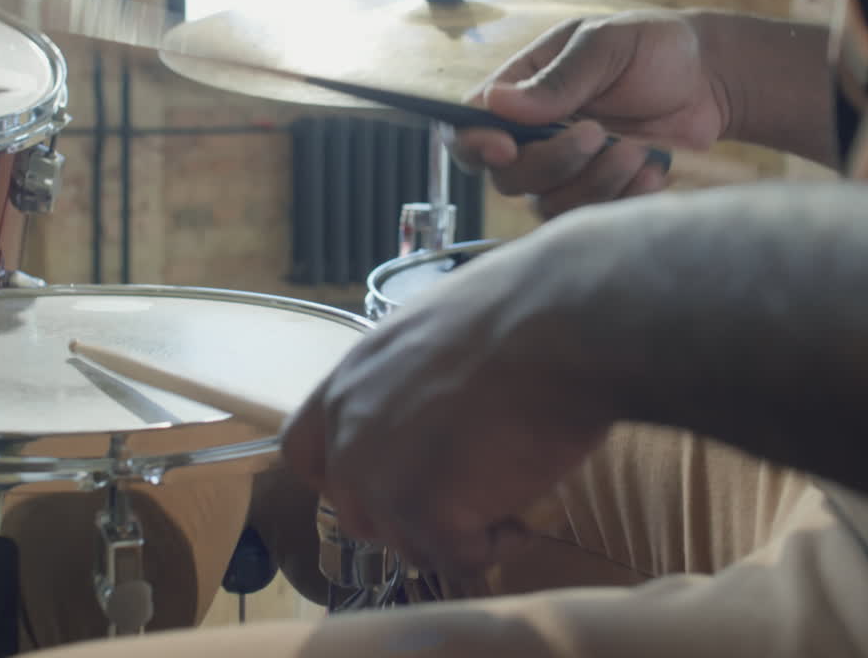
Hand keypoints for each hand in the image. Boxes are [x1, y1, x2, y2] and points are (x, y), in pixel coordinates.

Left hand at [279, 226, 618, 571]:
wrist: (563, 321)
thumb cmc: (525, 309)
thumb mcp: (440, 331)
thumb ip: (413, 377)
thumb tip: (433, 406)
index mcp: (351, 378)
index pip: (304, 451)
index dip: (345, 477)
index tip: (392, 481)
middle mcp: (349, 430)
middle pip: (357, 511)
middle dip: (412, 513)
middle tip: (473, 492)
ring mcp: (380, 477)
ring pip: (408, 541)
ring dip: (458, 532)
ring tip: (514, 494)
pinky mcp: (425, 512)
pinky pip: (458, 559)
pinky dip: (498, 546)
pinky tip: (530, 514)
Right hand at [451, 10, 730, 217]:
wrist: (709, 80)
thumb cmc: (651, 48)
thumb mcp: (606, 45)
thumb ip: (558, 79)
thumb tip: (499, 104)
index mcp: (519, 93)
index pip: (469, 129)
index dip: (475, 146)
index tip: (506, 147)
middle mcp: (531, 137)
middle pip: (508, 176)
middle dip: (553, 162)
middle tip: (596, 133)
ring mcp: (563, 171)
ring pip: (549, 205)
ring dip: (594, 182)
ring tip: (636, 151)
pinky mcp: (596, 195)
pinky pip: (591, 219)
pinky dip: (622, 199)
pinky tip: (652, 170)